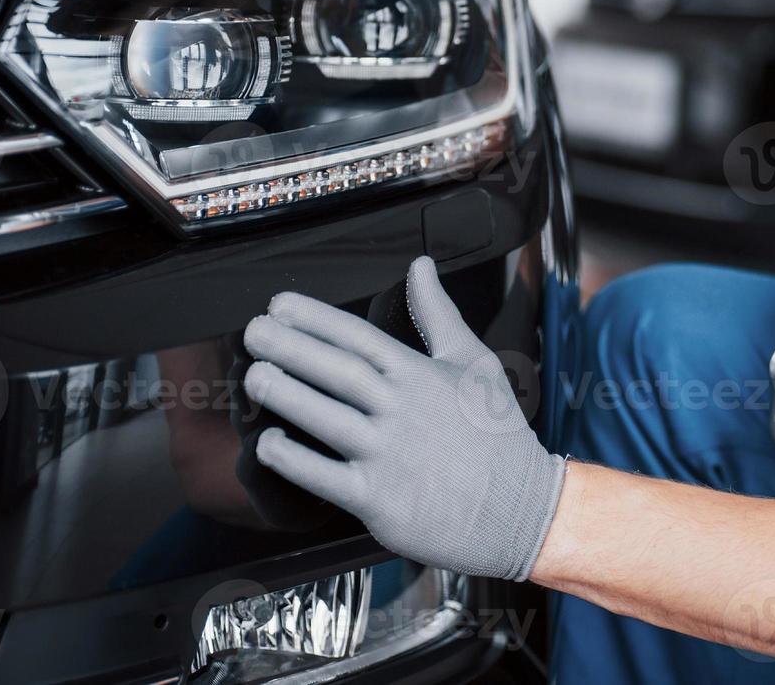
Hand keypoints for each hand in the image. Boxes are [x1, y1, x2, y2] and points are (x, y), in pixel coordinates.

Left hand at [242, 256, 565, 580]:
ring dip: (285, 395)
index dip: (315, 318)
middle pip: (337, 371)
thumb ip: (439, 314)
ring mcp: (390, 454)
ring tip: (253, 376)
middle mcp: (403, 410)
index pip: (360, 337)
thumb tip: (420, 266)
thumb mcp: (474, 363)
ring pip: (326, 417)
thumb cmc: (498, 438)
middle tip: (253, 332)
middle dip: (289, 347)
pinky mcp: (380, 499)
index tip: (279, 305)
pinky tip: (268, 444)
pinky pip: (326, 476)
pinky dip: (294, 460)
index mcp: (421, 375)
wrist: (521, 510)